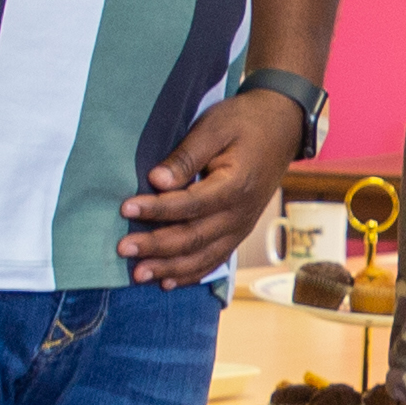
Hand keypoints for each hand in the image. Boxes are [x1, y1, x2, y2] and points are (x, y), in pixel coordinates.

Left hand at [121, 89, 302, 285]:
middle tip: (123, 249)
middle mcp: (240, 213)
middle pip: (193, 237)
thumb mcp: (214, 127)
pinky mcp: (239, 231)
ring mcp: (241, 226)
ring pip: (202, 256)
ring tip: (138, 274)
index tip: (126, 207)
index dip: (156, 209)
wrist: (282, 128)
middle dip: (156, 246)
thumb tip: (157, 181)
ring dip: (169, 268)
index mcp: (235, 185)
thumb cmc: (244, 122)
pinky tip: (167, 282)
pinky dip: (191, 274)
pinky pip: (215, 259)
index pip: (189, 204)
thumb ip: (186, 157)